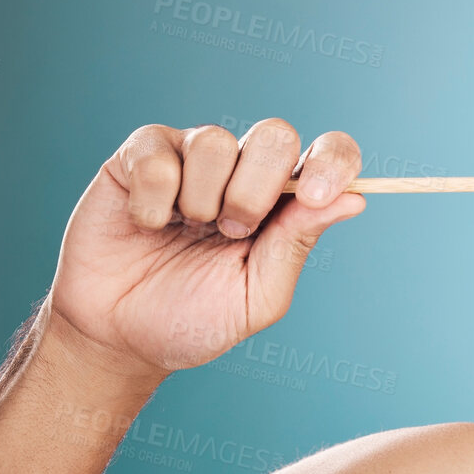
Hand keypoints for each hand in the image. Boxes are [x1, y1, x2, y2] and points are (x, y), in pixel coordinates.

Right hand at [45, 119, 364, 382]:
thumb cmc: (193, 318)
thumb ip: (298, 243)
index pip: (329, 152)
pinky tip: (147, 225)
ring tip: (186, 231)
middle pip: (276, 135)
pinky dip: (153, 202)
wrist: (118, 338)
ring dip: (201, 201)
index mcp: (285, 201)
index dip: (332, 162)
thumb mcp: (257, 295)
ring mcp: (191, 157)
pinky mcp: (139, 157)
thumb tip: (355, 199)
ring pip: (215, 141)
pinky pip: (158, 156)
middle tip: (233, 233)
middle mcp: (243, 169)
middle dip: (255, 191)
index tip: (316, 196)